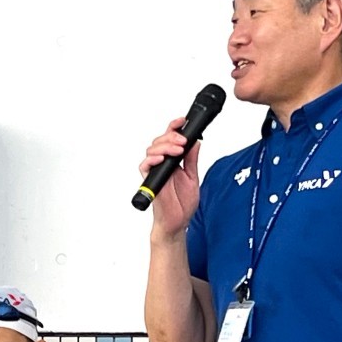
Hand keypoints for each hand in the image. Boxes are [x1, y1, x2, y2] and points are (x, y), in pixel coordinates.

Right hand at [139, 119, 203, 239]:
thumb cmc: (182, 202)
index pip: (170, 139)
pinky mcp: (150, 180)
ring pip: (152, 149)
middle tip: (183, 140)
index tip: (183, 121)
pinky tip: (161, 158)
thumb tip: (196, 142)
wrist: (177, 221)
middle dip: (172, 136)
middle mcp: (162, 163)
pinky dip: (152, 160)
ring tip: (178, 149)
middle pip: (160, 140)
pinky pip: (145, 166)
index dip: (174, 127)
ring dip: (165, 146)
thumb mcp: (193, 177)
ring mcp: (155, 170)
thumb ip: (192, 160)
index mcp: (173, 160)